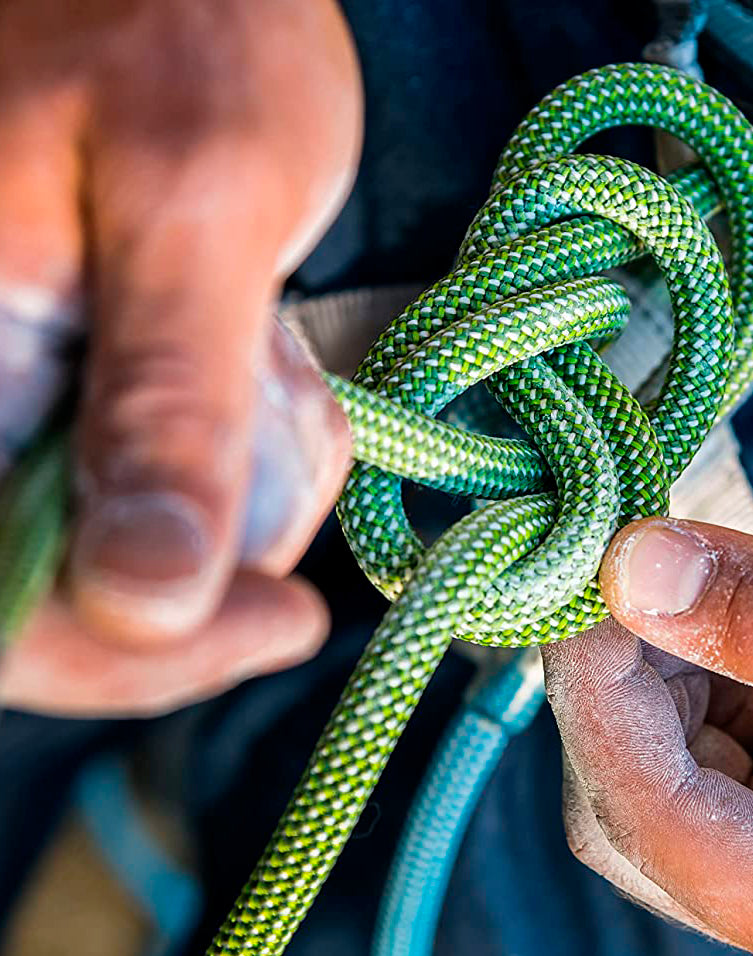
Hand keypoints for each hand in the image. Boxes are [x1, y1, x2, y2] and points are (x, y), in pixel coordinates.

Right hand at [0, 0, 362, 713]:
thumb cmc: (188, 29)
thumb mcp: (198, 209)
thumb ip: (166, 405)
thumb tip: (141, 601)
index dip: (134, 656)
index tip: (286, 622)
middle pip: (68, 589)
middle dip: (211, 542)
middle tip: (285, 416)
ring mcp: (22, 396)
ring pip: (131, 539)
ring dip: (235, 483)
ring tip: (269, 358)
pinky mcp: (78, 385)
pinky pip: (161, 479)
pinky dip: (236, 452)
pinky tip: (259, 360)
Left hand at [544, 517, 752, 955]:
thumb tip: (637, 567)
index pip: (659, 824)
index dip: (601, 702)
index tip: (580, 586)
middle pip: (636, 793)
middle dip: (616, 675)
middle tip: (611, 558)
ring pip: (659, 739)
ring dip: (648, 645)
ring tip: (663, 556)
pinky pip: (705, 698)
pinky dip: (691, 633)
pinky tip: (706, 581)